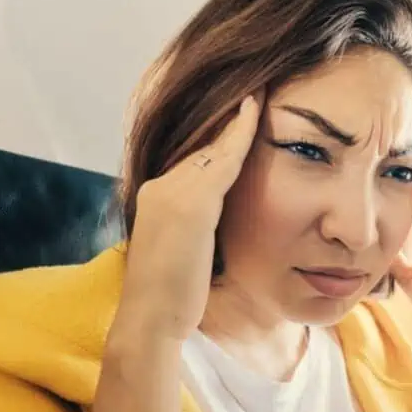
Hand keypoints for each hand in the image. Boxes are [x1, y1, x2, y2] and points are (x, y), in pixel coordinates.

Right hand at [112, 92, 263, 341]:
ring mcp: (173, 193)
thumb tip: (219, 227)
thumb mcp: (187, 253)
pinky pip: (223, 159)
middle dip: (231, 121)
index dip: (222, 137)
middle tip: (258, 91)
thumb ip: (200, 229)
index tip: (245, 115)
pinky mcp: (190, 204)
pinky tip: (256, 111)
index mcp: (158, 197)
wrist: (151, 320)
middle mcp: (161, 187)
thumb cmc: (173, 298)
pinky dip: (241, 133)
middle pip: (204, 145)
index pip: (196, 159)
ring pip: (214, 146)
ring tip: (260, 91)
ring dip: (239, 118)